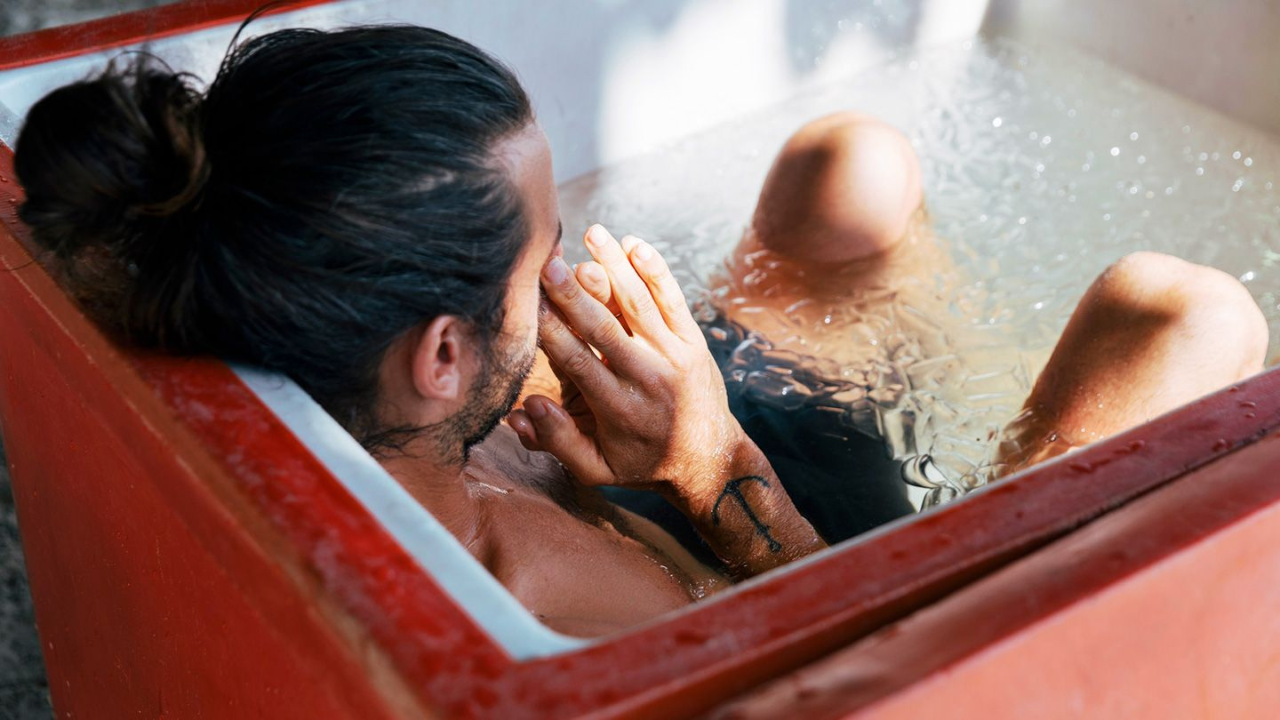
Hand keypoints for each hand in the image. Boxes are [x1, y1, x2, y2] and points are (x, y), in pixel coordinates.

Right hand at [507, 224, 743, 499]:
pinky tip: (634, 244)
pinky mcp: (693, 341)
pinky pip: (673, 299)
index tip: (528, 303)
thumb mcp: (597, 470)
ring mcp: (674, 355)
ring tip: (592, 233)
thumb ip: (557, 442)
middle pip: (605, 327)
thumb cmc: (642, 463)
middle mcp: (647, 378)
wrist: (711, 461)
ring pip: (639, 303)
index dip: (552, 331)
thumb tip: (522, 411)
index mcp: (617, 408)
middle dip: (575, 293)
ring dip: (615, 266)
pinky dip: (655, 270)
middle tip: (550, 263)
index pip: (577, 361)